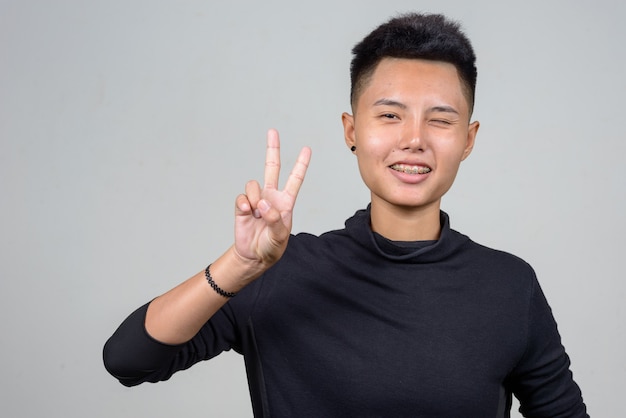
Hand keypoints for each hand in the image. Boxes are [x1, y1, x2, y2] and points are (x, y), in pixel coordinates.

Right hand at [233, 129, 310, 268]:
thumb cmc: (272, 247)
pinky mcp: (243, 206)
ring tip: (257, 213)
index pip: (295, 179)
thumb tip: (263, 204)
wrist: (254, 255)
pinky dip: (244, 205)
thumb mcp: (279, 236)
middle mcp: (271, 196)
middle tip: (272, 131)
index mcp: (286, 201)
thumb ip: (274, 220)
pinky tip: (248, 214)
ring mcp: (257, 200)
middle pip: (272, 167)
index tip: (307, 149)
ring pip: (253, 184)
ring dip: (254, 198)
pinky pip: (242, 197)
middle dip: (272, 149)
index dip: (301, 164)